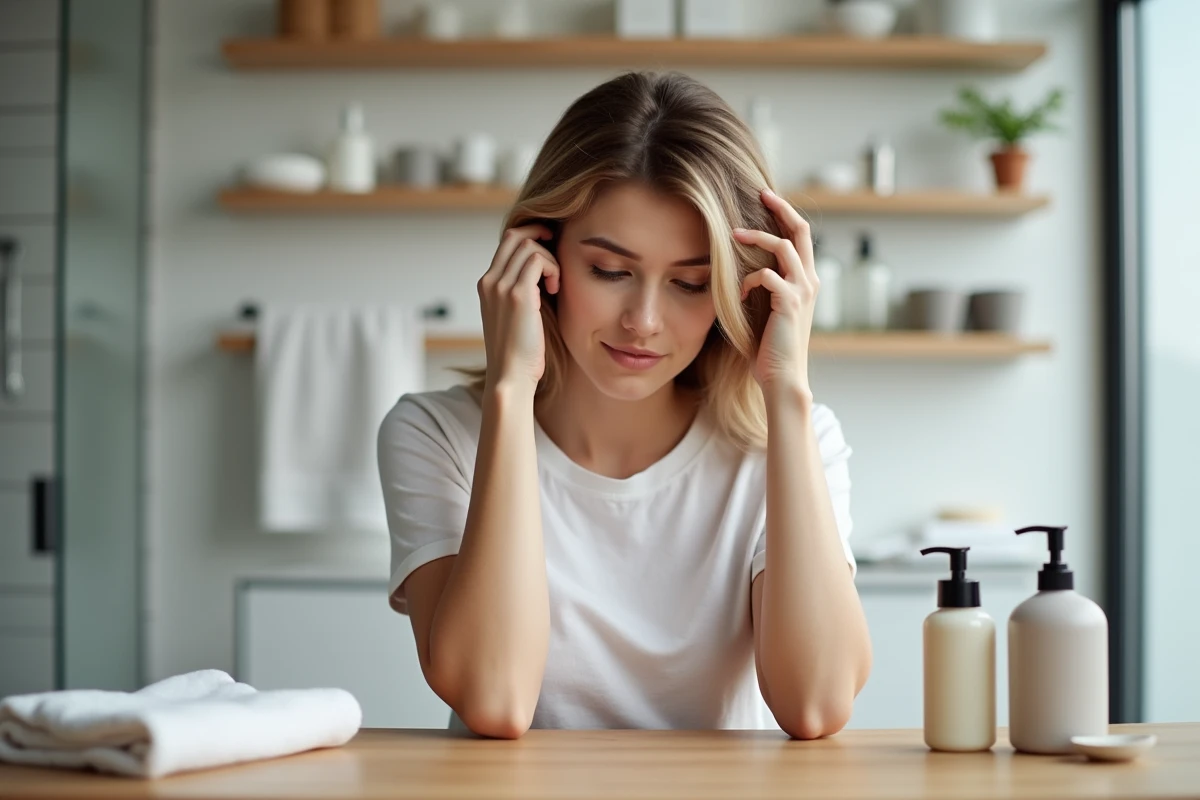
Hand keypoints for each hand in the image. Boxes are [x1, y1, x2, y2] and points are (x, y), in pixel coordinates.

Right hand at [478, 224, 560, 390]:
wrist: (510, 376)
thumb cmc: (519, 352)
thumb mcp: (515, 315)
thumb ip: (521, 292)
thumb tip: (542, 274)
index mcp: (487, 285)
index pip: (506, 243)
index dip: (530, 237)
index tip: (550, 247)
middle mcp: (489, 281)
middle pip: (514, 236)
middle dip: (541, 236)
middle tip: (559, 250)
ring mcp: (500, 286)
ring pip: (528, 245)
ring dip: (550, 258)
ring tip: (555, 283)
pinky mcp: (517, 295)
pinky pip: (538, 259)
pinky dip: (553, 268)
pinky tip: (556, 289)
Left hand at [732, 188, 816, 398]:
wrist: (782, 377)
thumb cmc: (770, 347)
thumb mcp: (768, 309)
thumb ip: (764, 287)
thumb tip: (742, 267)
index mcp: (805, 280)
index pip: (801, 237)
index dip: (786, 214)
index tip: (767, 198)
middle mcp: (809, 281)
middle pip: (801, 231)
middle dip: (781, 208)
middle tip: (761, 192)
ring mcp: (802, 291)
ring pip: (784, 247)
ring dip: (757, 237)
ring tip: (733, 235)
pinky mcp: (790, 304)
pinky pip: (768, 276)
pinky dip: (749, 280)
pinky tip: (739, 295)